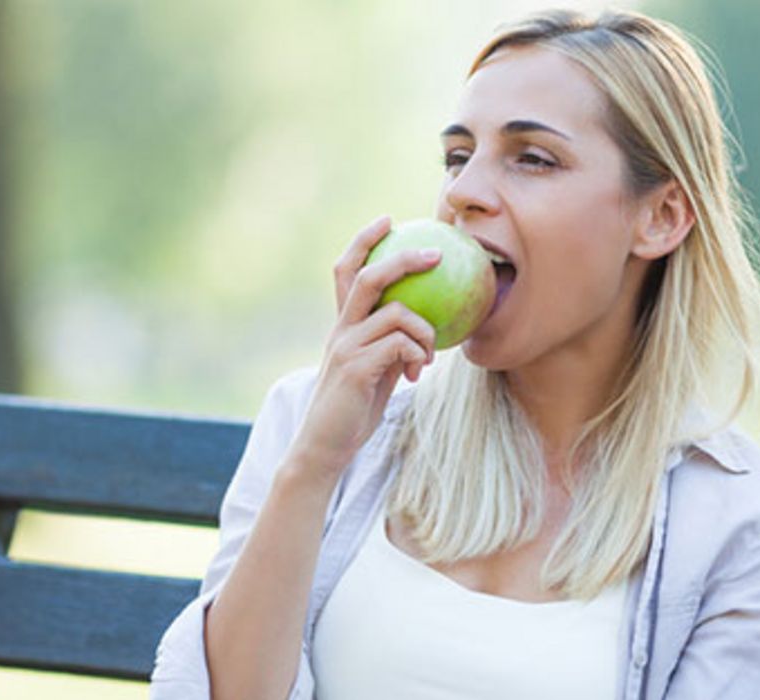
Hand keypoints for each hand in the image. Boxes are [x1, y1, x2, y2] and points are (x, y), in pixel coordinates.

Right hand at [289, 215, 439, 476]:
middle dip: (403, 258)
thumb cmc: (353, 411)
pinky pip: (399, 344)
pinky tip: (415, 374)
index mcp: (343, 326)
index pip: (347, 271)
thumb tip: (427, 329)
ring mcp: (346, 347)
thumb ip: (390, 346)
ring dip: (425, 330)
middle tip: (435, 254)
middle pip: (369, 277)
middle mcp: (340, 330)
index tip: (387, 220)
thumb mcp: (374, 370)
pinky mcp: (355, 368)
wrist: (324, 447)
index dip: (364, 241)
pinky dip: (417, 354)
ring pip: (397, 313)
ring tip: (427, 355)